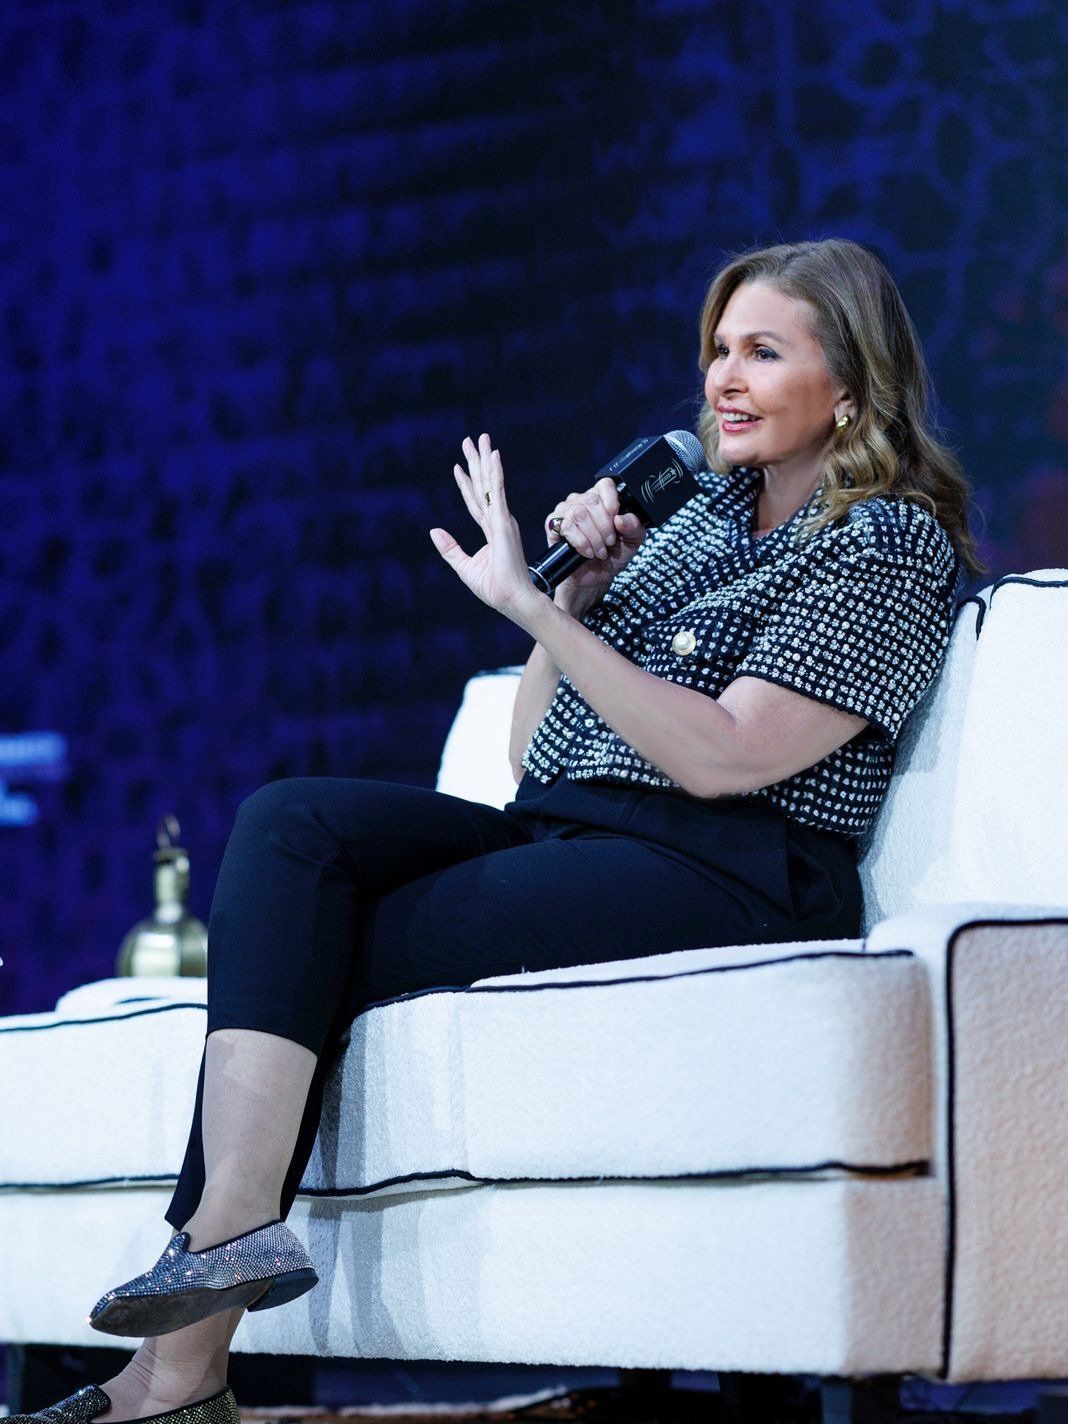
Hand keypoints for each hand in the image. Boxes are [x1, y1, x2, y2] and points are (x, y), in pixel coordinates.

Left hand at [430, 433, 543, 622]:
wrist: (511, 598)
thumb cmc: (494, 588)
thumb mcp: (464, 566)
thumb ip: (449, 548)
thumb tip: (433, 531)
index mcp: (491, 531)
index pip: (475, 502)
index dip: (467, 483)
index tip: (459, 466)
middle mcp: (498, 520)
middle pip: (484, 485)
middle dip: (477, 462)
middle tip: (471, 440)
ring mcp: (502, 519)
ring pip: (491, 483)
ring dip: (485, 459)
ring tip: (480, 439)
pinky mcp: (503, 521)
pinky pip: (497, 491)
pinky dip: (495, 472)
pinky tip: (493, 455)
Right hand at [545, 476, 645, 614]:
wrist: (593, 579)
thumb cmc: (611, 557)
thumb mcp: (632, 542)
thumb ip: (634, 527)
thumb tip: (621, 519)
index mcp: (601, 499)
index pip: (605, 484)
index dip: (612, 501)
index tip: (616, 521)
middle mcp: (581, 501)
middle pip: (592, 501)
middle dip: (604, 526)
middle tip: (609, 543)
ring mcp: (565, 511)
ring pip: (579, 514)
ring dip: (593, 537)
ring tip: (599, 551)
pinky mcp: (553, 525)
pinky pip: (566, 526)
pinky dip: (580, 542)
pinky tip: (586, 552)